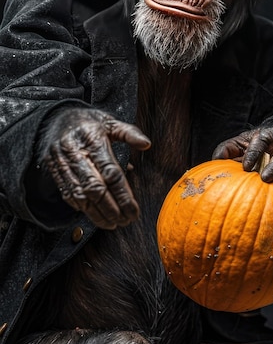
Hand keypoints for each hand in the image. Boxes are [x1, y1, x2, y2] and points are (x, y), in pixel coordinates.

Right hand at [41, 108, 150, 228]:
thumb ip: (129, 133)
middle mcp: (76, 152)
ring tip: (113, 223)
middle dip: (111, 208)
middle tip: (126, 220)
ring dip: (97, 214)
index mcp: (93, 139)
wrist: (54, 120)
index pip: (110, 172)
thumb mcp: (109, 121)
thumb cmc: (88, 123)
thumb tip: (146, 144)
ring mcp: (62, 163)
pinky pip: (68, 195)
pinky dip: (82, 208)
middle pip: (95, 188)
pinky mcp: (55, 172)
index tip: (134, 210)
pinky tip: (96, 215)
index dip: (123, 195)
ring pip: (80, 195)